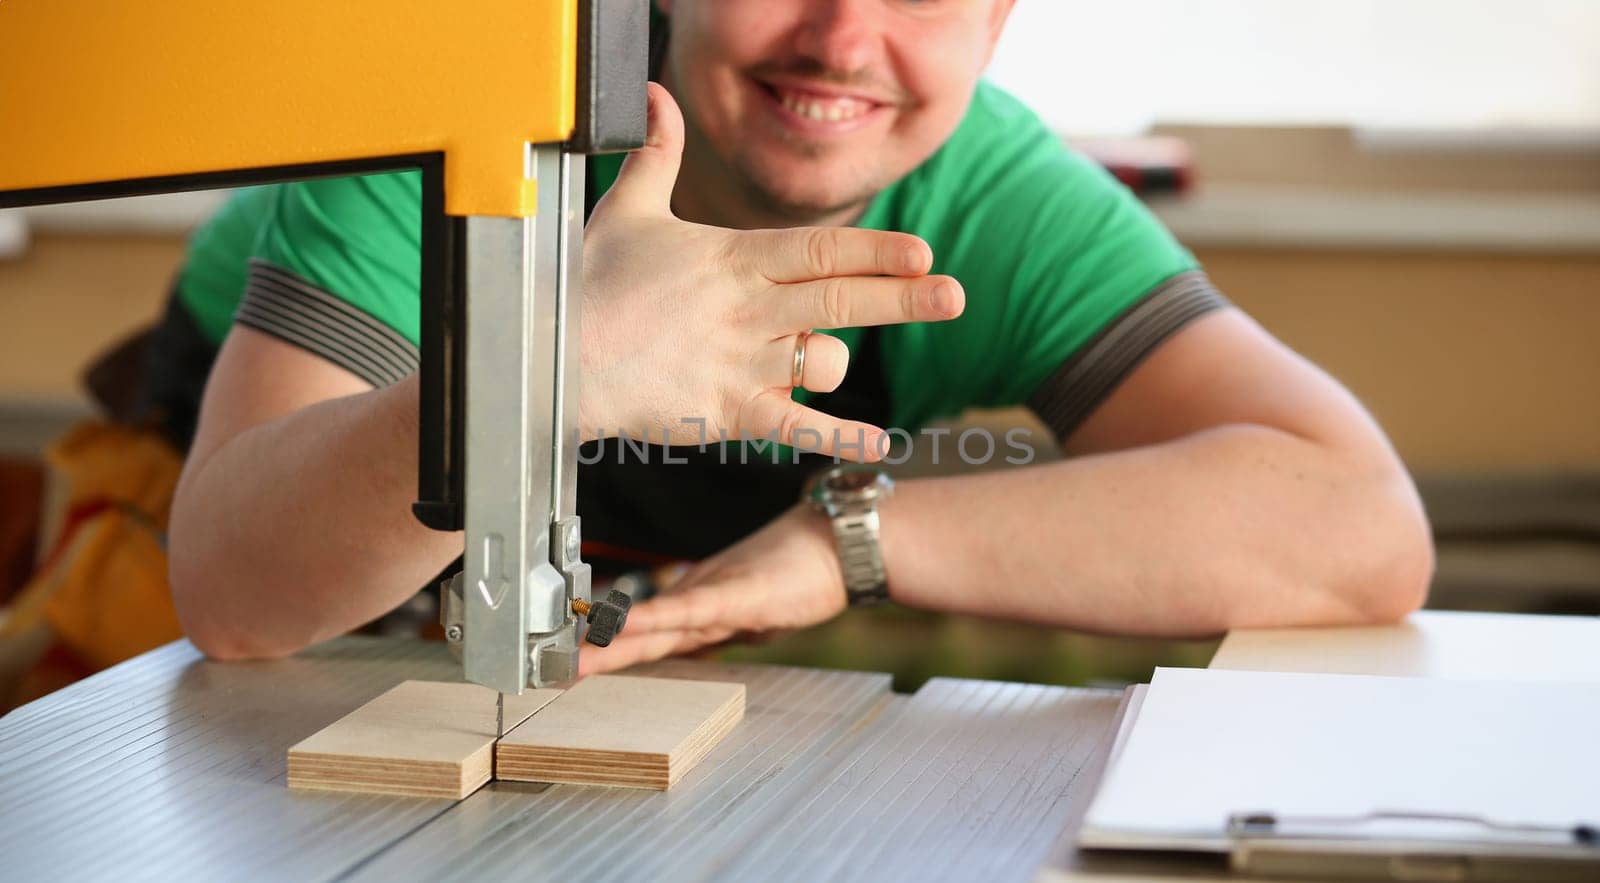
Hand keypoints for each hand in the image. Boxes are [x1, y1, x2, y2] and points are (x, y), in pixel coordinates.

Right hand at [579, 84, 963, 459]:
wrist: (552, 358)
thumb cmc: (586, 284)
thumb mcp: (627, 209)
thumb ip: (655, 155)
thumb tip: (657, 96)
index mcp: (732, 259)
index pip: (820, 250)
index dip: (876, 250)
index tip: (922, 251)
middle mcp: (747, 310)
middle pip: (841, 300)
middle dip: (905, 298)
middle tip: (955, 294)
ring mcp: (740, 363)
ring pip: (823, 361)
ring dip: (839, 361)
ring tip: (826, 360)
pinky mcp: (726, 410)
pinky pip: (796, 425)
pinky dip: (839, 435)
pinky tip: (877, 443)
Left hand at [579, 504, 846, 673]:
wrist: (845, 540)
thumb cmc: (813, 566)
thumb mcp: (768, 606)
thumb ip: (741, 620)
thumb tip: (724, 637)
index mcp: (709, 605)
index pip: (654, 631)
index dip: (616, 644)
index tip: (581, 658)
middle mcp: (705, 601)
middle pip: (642, 634)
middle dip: (600, 653)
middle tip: (557, 667)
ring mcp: (718, 597)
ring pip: (654, 625)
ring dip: (612, 640)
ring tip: (576, 654)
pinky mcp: (736, 596)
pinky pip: (686, 612)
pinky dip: (651, 618)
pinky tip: (621, 624)